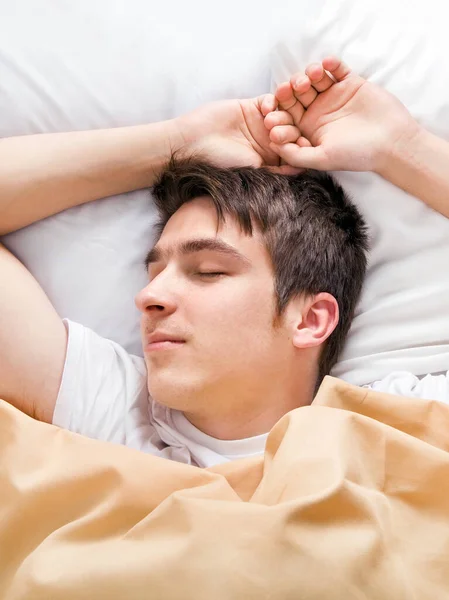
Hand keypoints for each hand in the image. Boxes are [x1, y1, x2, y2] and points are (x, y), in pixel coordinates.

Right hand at [174, 96, 296, 172]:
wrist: (195, 142)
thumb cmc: (222, 162)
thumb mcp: (254, 170)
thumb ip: (278, 169)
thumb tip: (302, 169)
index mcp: (271, 158)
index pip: (294, 151)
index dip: (300, 149)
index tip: (302, 148)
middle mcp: (269, 140)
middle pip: (292, 131)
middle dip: (291, 132)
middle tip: (278, 135)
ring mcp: (261, 122)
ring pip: (284, 115)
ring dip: (283, 116)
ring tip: (273, 122)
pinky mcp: (252, 106)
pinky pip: (270, 100)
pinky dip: (272, 103)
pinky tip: (265, 109)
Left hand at [264, 57, 419, 172]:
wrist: (392, 143)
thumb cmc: (357, 155)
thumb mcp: (323, 159)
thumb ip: (297, 155)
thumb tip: (273, 145)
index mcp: (307, 129)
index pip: (286, 117)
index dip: (278, 114)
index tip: (272, 113)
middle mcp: (317, 111)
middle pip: (296, 94)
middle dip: (291, 90)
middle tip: (290, 88)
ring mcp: (333, 95)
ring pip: (314, 79)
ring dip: (309, 74)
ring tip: (313, 75)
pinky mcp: (350, 83)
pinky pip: (336, 69)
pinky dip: (331, 64)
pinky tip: (328, 63)